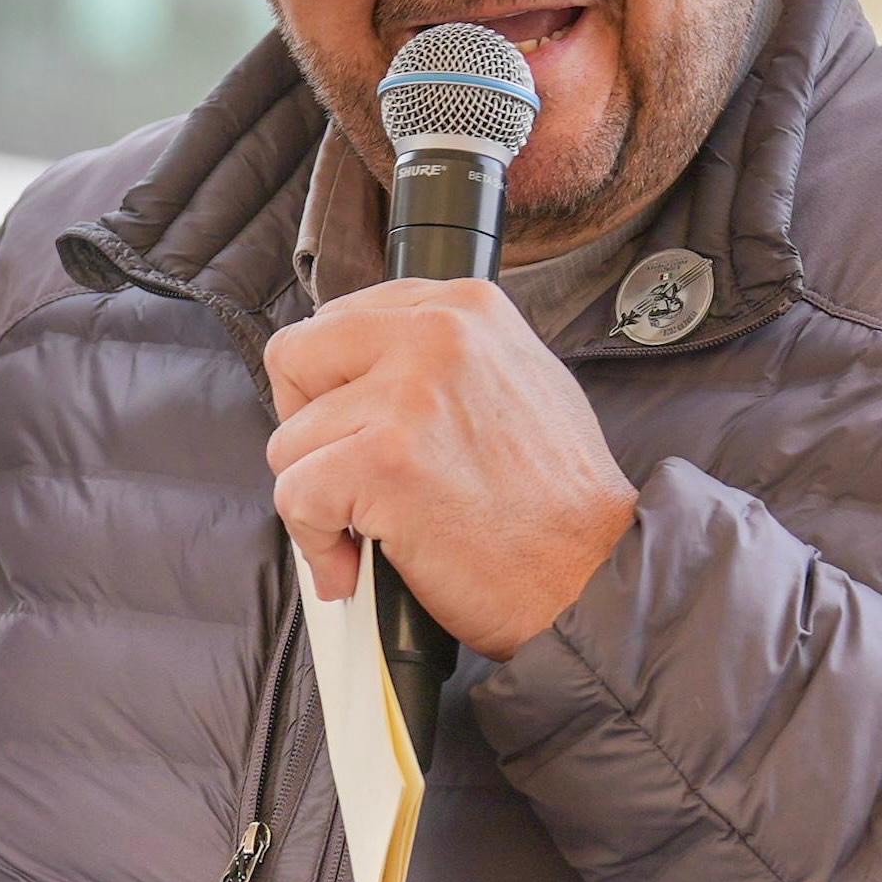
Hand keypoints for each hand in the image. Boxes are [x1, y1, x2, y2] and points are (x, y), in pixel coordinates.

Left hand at [263, 279, 638, 661]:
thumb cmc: (557, 498)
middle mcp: (436, 333)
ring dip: (317, 497)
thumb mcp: (516, 379)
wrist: (592, 574)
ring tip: (369, 530)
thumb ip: (441, 357)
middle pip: (295, 357)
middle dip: (305, 427)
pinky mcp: (384, 461)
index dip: (331, 386)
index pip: (339, 317)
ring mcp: (407, 395)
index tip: (353, 429)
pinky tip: (354, 564)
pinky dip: (315, 542)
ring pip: (289, 439)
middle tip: (342, 474)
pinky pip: (296, 495)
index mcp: (464, 306)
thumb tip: (362, 368)